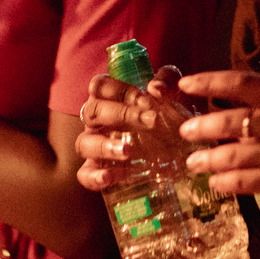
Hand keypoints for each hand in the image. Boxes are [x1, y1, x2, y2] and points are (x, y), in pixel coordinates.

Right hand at [74, 67, 184, 191]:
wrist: (176, 148)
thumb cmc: (166, 114)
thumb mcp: (171, 93)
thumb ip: (166, 81)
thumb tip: (156, 88)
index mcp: (109, 99)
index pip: (99, 86)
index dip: (119, 91)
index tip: (146, 100)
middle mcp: (97, 121)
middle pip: (93, 111)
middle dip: (121, 114)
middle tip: (151, 122)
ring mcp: (94, 147)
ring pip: (83, 143)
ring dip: (104, 146)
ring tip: (127, 152)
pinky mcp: (97, 172)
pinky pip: (84, 175)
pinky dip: (94, 177)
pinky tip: (109, 177)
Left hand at [173, 71, 259, 197]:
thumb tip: (216, 110)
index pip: (241, 83)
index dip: (210, 82)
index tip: (186, 84)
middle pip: (233, 122)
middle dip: (202, 127)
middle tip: (185, 130)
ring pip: (233, 156)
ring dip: (207, 159)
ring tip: (193, 161)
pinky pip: (245, 183)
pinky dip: (224, 182)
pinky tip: (215, 182)